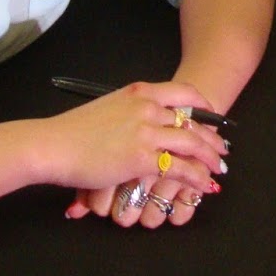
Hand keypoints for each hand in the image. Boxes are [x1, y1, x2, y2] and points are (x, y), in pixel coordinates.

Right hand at [52, 81, 227, 221]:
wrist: (53, 145)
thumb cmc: (73, 131)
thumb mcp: (109, 107)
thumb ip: (131, 111)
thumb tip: (145, 122)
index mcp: (140, 92)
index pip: (184, 93)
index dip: (203, 106)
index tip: (212, 117)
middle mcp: (148, 108)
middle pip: (192, 120)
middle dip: (212, 137)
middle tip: (222, 148)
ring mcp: (147, 132)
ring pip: (192, 143)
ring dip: (210, 157)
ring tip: (219, 167)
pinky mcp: (142, 159)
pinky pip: (180, 168)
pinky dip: (196, 177)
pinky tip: (203, 184)